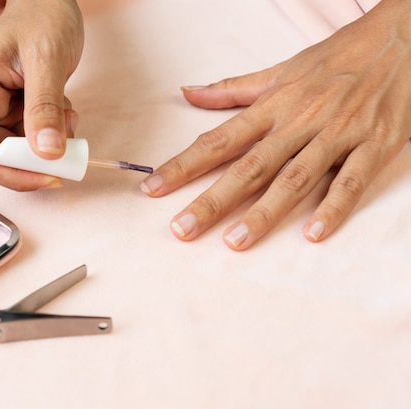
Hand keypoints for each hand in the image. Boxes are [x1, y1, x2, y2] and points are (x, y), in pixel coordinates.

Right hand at [0, 0, 83, 190]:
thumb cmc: (42, 17)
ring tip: (68, 118)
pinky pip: (28, 142)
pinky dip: (50, 137)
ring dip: (46, 149)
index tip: (50, 175)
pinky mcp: (10, 113)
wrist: (48, 2)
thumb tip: (47, 153)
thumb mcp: (47, 59)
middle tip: (68, 152)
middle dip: (32, 163)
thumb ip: (45, 107)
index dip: (10, 173)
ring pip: (14, 154)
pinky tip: (63, 113)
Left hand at [141, 0, 410, 249]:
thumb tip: (188, 92)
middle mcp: (298, 121)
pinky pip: (351, 180)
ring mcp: (336, 134)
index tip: (153, 188)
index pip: (218, 140)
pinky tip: (313, 234)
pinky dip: (333, 207)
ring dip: (263, 211)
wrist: (401, 36)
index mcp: (273, 106)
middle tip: (182, 229)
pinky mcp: (373, 145)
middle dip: (212, 200)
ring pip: (294, 178)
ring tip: (235, 241)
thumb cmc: (336, 57)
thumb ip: (233, 88)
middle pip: (248, 167)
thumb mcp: (280, 70)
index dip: (183, 165)